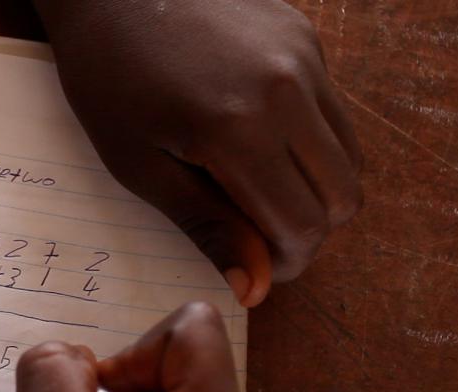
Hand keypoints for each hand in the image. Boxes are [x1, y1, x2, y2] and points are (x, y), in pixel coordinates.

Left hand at [35, 0, 362, 306]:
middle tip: (257, 236)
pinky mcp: (307, 38)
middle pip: (343, 195)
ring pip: (349, 155)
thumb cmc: (108, 82)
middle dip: (308, 231)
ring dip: (316, 188)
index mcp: (240, 129)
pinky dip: (309, 143)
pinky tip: (256, 139)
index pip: (302, 225)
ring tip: (257, 191)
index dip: (284, 263)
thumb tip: (254, 286)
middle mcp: (289, 90)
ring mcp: (306, 58)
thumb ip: (205, 225)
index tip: (256, 269)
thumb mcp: (140, 167)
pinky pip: (334, 111)